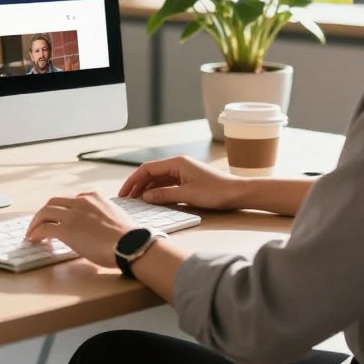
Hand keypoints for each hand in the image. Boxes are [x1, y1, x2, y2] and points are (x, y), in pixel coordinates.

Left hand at [25, 192, 137, 267]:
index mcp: (94, 197)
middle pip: (54, 202)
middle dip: (44, 213)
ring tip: (32, 233)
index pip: (70, 199)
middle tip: (39, 223)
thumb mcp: (114, 216)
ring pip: (45, 212)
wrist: (130, 244)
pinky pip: (44, 228)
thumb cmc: (127, 237)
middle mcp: (81, 201)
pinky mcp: (66, 229)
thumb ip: (101, 216)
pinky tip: (34, 239)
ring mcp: (72, 214)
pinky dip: (36, 233)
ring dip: (36, 222)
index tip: (57, 218)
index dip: (61, 209)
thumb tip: (96, 228)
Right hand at [118, 156, 243, 210]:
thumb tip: (145, 197)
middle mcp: (178, 164)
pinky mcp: (188, 180)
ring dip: (147, 189)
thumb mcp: (187, 195)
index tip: (124, 193)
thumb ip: (164, 195)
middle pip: (151, 173)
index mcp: (177, 163)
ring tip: (137, 201)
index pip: (148, 169)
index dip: (133, 181)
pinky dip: (158, 191)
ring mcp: (183, 172)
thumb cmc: (216, 192)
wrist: (238, 193)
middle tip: (127, 199)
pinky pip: (168, 184)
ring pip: (159, 179)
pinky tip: (153, 200)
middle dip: (138, 185)